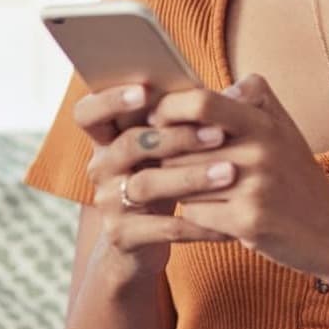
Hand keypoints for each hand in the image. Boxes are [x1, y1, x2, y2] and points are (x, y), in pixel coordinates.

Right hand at [73, 84, 235, 277]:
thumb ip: (191, 116)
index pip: (88, 112)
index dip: (111, 99)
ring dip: (192, 178)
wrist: (144, 239)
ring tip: (230, 173)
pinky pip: (164, 228)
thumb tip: (240, 89)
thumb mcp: (169, 145)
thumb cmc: (167, 174)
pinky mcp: (123, 235)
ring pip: (147, 185)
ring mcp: (109, 202)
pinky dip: (199, 224)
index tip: (146, 91)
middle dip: (176, 137)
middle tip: (219, 134)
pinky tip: (227, 220)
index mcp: (108, 137)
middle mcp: (101, 166)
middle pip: (129, 144)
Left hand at [149, 74, 328, 280]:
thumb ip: (252, 98)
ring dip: (180, 187)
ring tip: (198, 190)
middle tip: (170, 162)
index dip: (170, 108)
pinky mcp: (247, 221)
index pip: (201, 103)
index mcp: (264, 122)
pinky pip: (194, 212)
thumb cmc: (297, 177)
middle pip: (181, 145)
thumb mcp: (283, 127)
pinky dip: (195, 214)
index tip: (157, 119)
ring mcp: (254, 187)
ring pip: (182, 181)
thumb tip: (211, 86)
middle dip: (168, 155)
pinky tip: (213, 213)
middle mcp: (260, 150)